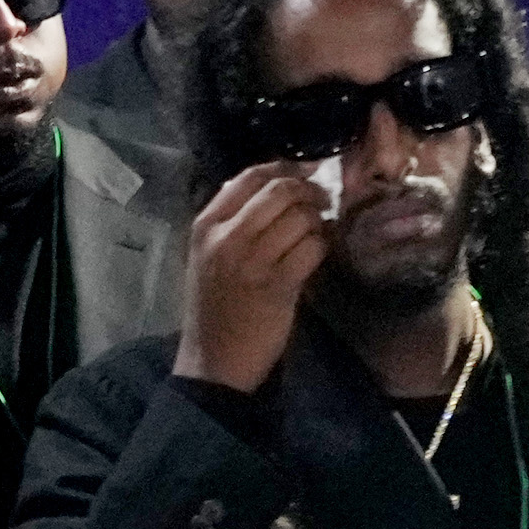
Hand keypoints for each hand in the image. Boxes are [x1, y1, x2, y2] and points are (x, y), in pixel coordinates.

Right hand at [173, 163, 329, 393]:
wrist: (214, 360)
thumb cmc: (214, 306)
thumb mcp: (207, 255)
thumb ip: (232, 220)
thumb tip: (276, 184)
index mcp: (206, 226)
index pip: (248, 177)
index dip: (284, 167)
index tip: (305, 171)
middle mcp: (227, 238)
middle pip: (279, 191)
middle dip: (309, 190)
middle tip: (322, 200)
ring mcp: (253, 262)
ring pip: (301, 218)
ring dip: (318, 221)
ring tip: (318, 230)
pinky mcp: (279, 286)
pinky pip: (313, 249)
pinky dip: (322, 245)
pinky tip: (319, 252)